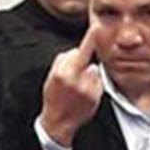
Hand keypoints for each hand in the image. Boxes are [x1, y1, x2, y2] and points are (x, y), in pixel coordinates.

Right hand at [39, 23, 104, 147]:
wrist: (58, 123)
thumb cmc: (53, 97)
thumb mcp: (52, 78)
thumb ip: (64, 62)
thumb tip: (76, 53)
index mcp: (64, 73)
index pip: (80, 51)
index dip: (90, 38)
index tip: (98, 26)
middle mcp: (78, 80)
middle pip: (83, 58)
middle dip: (78, 62)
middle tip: (70, 77)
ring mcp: (89, 88)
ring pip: (91, 69)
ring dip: (86, 74)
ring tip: (76, 89)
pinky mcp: (96, 95)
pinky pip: (96, 81)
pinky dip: (92, 84)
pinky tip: (83, 94)